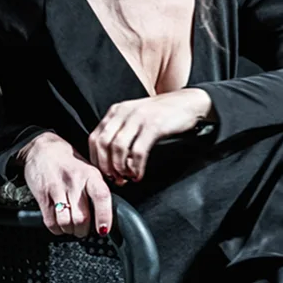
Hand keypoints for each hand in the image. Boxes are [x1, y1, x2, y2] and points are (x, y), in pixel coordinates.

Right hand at [17, 132, 113, 237]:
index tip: (104, 230)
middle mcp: (74, 182)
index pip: (101, 196)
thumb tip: (107, 213)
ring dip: (69, 231)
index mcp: (90, 175)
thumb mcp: (88, 169)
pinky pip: (50, 221)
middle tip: (84, 229)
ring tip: (71, 227)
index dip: (104, 216)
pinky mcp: (42, 195)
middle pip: (82, 218)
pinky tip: (59, 224)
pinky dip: (56, 228)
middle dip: (83, 230)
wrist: (41, 148)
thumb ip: (97, 188)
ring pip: (65, 222)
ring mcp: (57, 189)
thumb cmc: (67, 160)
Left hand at [88, 88, 210, 183]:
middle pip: (102, 144)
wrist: (188, 103)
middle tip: (115, 179)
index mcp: (115, 112)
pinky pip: (138, 151)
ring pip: (118, 148)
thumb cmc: (162, 115)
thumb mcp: (135, 118)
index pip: (94, 138)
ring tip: (127, 178)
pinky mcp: (153, 125)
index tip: (104, 174)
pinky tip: (138, 174)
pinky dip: (136, 167)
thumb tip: (110, 162)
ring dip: (120, 168)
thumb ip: (121, 133)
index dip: (96, 160)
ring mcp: (138, 118)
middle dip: (106, 166)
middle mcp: (123, 112)